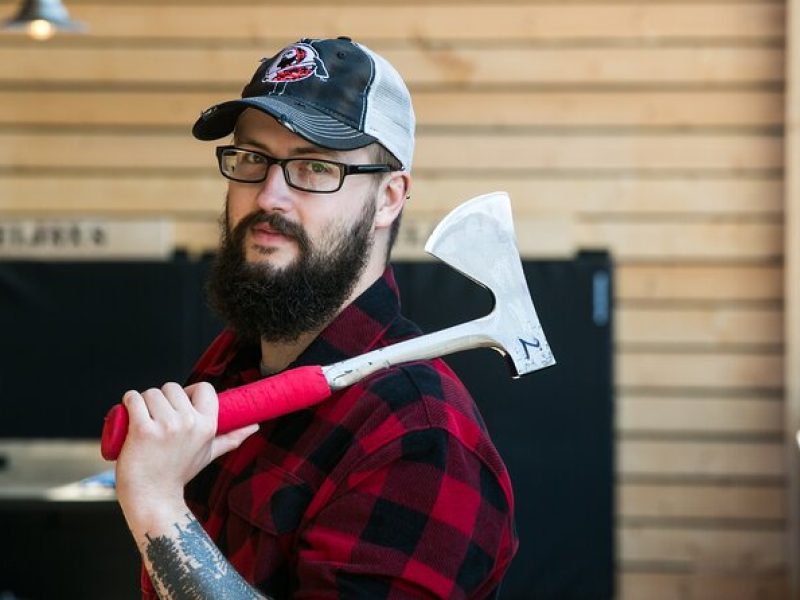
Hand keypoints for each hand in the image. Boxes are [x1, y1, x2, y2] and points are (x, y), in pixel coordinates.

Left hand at [115, 381, 257, 519]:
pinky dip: (128, 402)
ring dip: (143, 402)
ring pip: (151, 393)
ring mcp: (166, 426)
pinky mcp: (142, 430)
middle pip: (172, 387)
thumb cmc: (179, 473)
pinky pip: (133, 398)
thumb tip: (255, 427)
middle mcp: (189, 423)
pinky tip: (129, 416)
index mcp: (207, 425)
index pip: (204, 387)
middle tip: (157, 419)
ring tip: (144, 422)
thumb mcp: (209, 453)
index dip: (188, 392)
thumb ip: (232, 438)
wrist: (153, 498)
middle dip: (161, 399)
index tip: (178, 404)